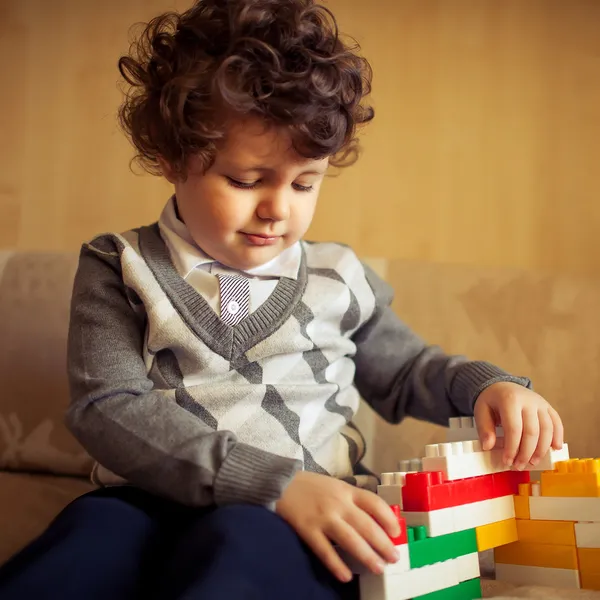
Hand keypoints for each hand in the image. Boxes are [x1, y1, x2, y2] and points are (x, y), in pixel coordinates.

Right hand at [275, 471, 401, 582]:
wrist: (282, 483)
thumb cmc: (313, 486)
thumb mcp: (336, 486)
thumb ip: (353, 500)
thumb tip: (376, 521)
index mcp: (347, 491)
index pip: (374, 503)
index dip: (388, 518)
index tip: (396, 532)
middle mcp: (339, 504)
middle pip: (366, 525)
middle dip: (383, 544)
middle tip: (394, 558)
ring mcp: (323, 517)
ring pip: (350, 539)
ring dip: (366, 555)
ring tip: (378, 568)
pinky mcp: (308, 529)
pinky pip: (325, 550)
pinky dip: (336, 564)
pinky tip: (345, 576)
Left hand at [474, 382, 563, 469]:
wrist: (501, 385)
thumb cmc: (491, 400)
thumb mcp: (481, 411)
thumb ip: (484, 428)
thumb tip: (488, 446)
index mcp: (510, 399)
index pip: (514, 428)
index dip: (512, 448)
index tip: (507, 461)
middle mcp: (528, 400)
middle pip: (532, 431)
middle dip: (526, 453)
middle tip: (519, 466)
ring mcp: (540, 403)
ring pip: (547, 429)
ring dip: (541, 450)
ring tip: (532, 462)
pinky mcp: (548, 406)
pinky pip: (557, 422)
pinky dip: (558, 437)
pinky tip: (554, 449)